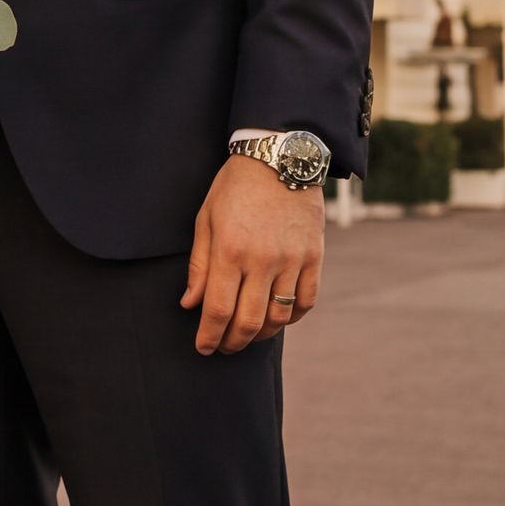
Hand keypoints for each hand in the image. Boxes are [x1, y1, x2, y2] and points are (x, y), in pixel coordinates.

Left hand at [180, 157, 322, 353]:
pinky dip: (292, 317)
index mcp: (230, 250)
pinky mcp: (314, 257)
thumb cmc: (235, 187)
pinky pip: (306, 301)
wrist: (279, 157)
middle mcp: (262, 260)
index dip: (209, 336)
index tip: (203, 348)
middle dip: (232, 342)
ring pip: (278, 317)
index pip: (218, 310)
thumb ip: (199, 264)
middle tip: (223, 347)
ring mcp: (292, 260)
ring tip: (248, 335)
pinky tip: (278, 318)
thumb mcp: (206, 219)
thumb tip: (190, 303)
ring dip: (261, 335)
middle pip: (248, 321)